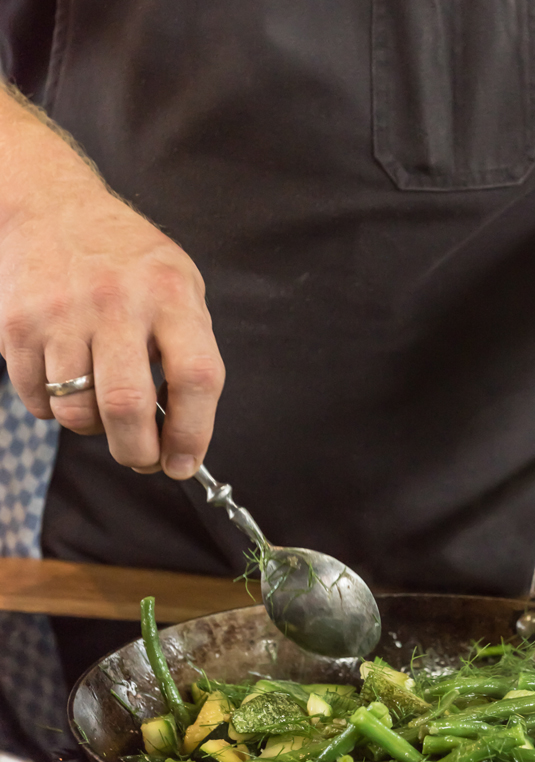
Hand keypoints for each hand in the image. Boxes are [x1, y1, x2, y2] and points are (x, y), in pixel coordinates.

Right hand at [0, 152, 222, 477]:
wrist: (52, 204)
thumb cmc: (129, 261)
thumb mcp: (180, 287)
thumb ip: (188, 352)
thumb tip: (180, 436)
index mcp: (172, 295)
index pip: (195, 378)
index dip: (193, 434)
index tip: (183, 464)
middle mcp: (118, 302)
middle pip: (128, 407)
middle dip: (137, 452)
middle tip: (142, 459)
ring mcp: (63, 313)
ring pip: (77, 413)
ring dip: (94, 431)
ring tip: (103, 411)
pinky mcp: (18, 325)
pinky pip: (39, 401)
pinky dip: (55, 410)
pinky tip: (67, 383)